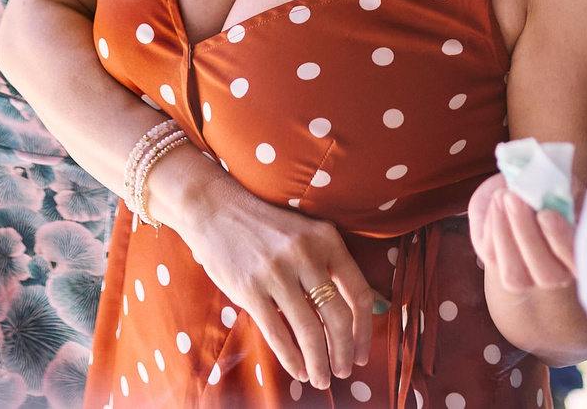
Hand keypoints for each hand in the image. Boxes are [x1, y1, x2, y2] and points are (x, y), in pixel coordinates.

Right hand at [149, 150, 376, 391]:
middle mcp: (305, 253)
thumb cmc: (265, 226)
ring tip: (322, 377)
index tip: (362, 353)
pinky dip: (292, 358)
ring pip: (309, 330)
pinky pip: (277, 333)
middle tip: (344, 371)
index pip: (358, 292)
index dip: (365, 330)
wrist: (214, 208)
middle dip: (344, 351)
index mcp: (326, 238)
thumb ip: (333, 264)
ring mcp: (276, 271)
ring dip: (319, 361)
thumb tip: (373, 304)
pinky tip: (298, 370)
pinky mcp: (249, 289)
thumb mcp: (306, 233)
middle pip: (337, 316)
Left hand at [468, 173, 578, 296]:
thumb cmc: (545, 190)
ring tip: (501, 196)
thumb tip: (562, 187)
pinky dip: (491, 225)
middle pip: (545, 273)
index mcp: (576, 254)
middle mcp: (555, 274)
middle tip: (515, 198)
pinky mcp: (495, 265)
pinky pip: (492, 254)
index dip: (561, 239)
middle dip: (527, 234)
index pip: (575, 259)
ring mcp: (524, 277)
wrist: (511, 192)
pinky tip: (495, 202)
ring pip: (514, 272)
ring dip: (505, 231)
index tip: (545, 214)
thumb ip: (566, 189)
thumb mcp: (560, 185)